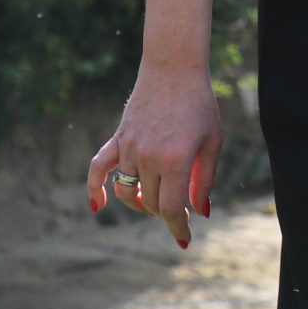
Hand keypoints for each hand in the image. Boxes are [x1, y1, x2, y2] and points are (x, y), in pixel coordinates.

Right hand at [84, 60, 221, 248]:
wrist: (175, 68)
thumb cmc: (200, 105)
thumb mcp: (212, 142)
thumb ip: (204, 179)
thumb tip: (201, 212)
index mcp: (175, 161)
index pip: (172, 209)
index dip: (178, 228)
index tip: (184, 240)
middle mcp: (148, 158)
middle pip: (151, 203)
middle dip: (166, 212)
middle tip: (180, 208)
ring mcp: (129, 148)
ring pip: (127, 192)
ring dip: (141, 203)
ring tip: (156, 200)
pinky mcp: (118, 139)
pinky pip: (98, 169)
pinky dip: (95, 190)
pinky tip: (97, 206)